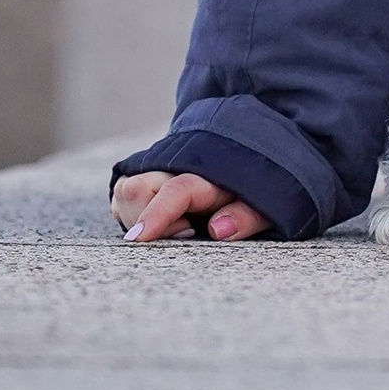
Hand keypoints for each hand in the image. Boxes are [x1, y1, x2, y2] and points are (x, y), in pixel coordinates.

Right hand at [113, 170, 271, 242]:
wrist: (243, 152)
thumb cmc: (255, 185)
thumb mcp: (266, 203)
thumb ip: (246, 215)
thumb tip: (218, 230)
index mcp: (207, 173)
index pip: (176, 191)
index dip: (157, 214)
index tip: (140, 237)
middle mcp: (175, 167)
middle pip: (136, 189)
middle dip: (148, 220)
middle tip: (189, 229)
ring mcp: (154, 171)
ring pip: (124, 193)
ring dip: (140, 217)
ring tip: (180, 223)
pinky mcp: (141, 179)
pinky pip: (121, 197)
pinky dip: (134, 214)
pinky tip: (163, 220)